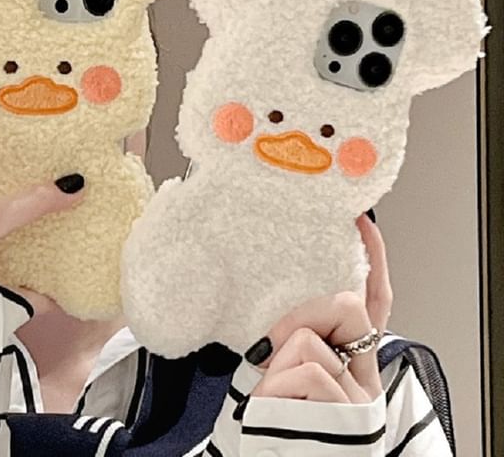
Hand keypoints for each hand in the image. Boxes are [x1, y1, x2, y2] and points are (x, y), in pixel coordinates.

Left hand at [249, 214, 391, 403]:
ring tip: (270, 397)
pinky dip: (275, 387)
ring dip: (275, 366)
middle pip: (347, 306)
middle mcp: (365, 374)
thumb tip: (278, 324)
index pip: (375, 299)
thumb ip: (296, 342)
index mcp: (352, 360)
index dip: (372, 260)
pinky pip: (304, 371)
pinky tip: (274, 409)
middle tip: (269, 348)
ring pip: (311, 341)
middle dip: (301, 316)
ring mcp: (358, 395)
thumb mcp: (284, 374)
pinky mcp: (346, 413)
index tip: (362, 222)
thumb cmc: (276, 422)